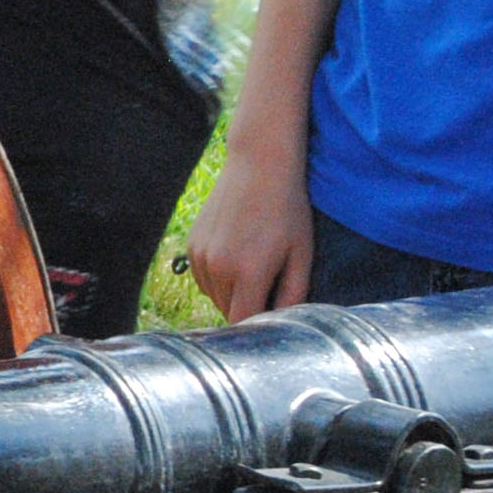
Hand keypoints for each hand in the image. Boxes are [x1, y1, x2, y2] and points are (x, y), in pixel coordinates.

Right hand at [185, 141, 311, 320]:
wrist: (259, 166)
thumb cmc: (287, 210)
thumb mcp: (301, 255)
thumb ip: (293, 296)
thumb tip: (281, 324)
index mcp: (248, 272)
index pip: (242, 323)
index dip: (257, 327)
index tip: (271, 321)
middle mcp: (218, 267)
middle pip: (228, 312)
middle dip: (248, 308)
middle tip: (270, 286)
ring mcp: (200, 256)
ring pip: (214, 296)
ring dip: (232, 294)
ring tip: (254, 267)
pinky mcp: (192, 246)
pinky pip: (204, 279)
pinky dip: (219, 278)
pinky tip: (237, 256)